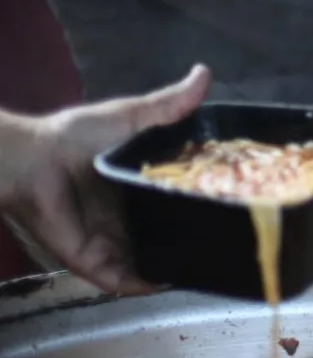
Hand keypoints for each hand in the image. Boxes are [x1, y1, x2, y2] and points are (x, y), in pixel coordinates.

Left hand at [0, 65, 211, 293]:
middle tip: (227, 243)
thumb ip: (170, 104)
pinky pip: (122, 279)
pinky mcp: (92, 259)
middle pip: (166, 235)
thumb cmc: (77, 136)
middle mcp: (128, 217)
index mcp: (137, 186)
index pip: (175, 201)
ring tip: (206, 267)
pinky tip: (167, 279)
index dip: (201, 205)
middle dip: (191, 242)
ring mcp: (110, 241)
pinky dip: (143, 284)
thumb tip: (205, 73)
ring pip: (148, 261)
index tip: (233, 206)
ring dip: (172, 266)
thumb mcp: (132, 116)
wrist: (34, 160)